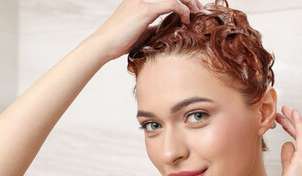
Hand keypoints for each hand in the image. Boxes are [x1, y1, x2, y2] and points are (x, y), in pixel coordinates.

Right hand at [89, 0, 203, 61]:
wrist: (103, 45)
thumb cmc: (119, 41)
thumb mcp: (139, 32)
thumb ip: (152, 27)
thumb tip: (162, 30)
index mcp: (140, 0)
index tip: (191, 10)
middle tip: (198, 10)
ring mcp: (143, 1)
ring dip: (190, 2)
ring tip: (196, 14)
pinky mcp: (145, 9)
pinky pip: (172, 4)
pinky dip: (183, 11)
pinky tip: (185, 21)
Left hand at [273, 105, 301, 175]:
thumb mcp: (290, 174)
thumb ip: (289, 158)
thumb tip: (287, 144)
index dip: (295, 129)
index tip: (283, 122)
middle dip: (292, 122)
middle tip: (280, 114)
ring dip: (290, 121)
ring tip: (278, 114)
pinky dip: (297, 121)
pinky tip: (291, 112)